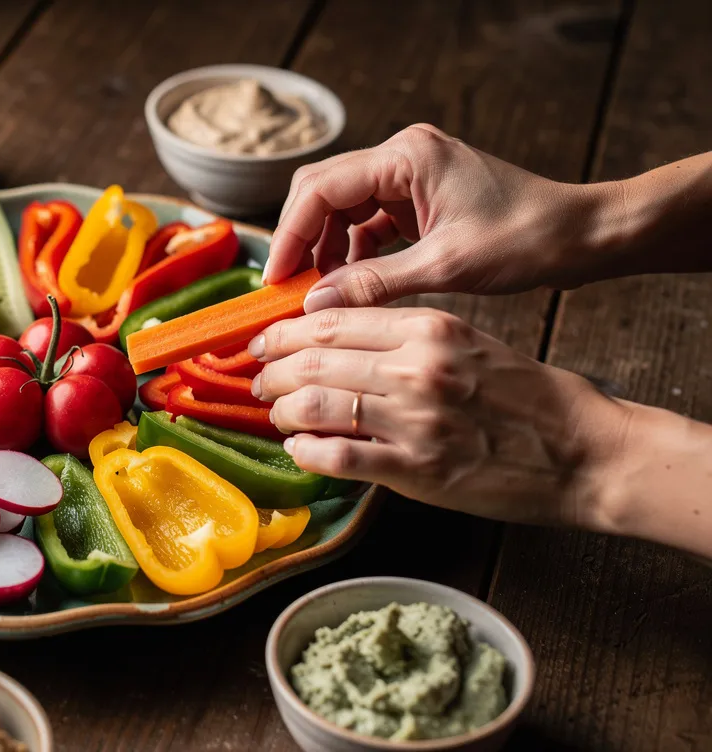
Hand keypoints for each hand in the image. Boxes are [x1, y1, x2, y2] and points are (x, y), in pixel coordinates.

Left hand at [248, 307, 626, 527]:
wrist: (583, 450)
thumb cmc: (523, 396)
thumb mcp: (465, 342)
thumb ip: (400, 337)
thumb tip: (329, 338)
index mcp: (428, 328)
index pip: (331, 320)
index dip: (283, 331)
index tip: (263, 341)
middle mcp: (417, 368)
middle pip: (311, 361)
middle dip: (270, 370)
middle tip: (256, 379)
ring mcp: (415, 421)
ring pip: (312, 406)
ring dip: (280, 410)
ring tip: (276, 414)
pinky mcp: (417, 471)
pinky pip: (336, 457)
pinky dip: (305, 452)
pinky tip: (299, 449)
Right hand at [264, 124, 612, 311]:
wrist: (584, 236)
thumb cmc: (529, 239)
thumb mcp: (446, 268)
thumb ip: (374, 282)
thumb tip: (316, 304)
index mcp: (407, 156)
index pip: (321, 188)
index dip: (291, 234)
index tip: (277, 278)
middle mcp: (403, 156)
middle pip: (322, 192)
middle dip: (302, 239)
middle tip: (288, 287)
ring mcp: (410, 176)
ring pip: (341, 208)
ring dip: (326, 250)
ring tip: (321, 293)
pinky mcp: (419, 199)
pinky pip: (367, 222)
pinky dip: (353, 253)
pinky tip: (351, 285)